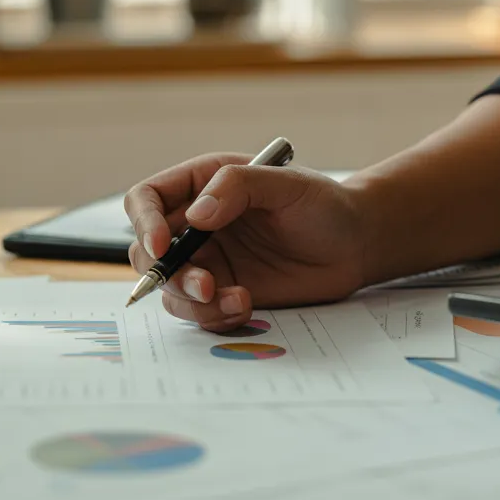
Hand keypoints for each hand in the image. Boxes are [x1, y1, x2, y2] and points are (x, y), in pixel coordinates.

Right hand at [124, 154, 370, 330]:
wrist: (355, 245)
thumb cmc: (324, 204)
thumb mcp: (287, 184)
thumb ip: (239, 186)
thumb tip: (196, 215)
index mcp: (204, 184)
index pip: (147, 198)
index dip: (144, 222)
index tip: (163, 245)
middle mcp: (197, 223)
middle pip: (148, 250)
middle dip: (167, 273)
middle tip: (206, 285)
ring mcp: (209, 261)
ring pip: (170, 288)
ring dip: (192, 301)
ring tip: (237, 299)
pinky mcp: (224, 292)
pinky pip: (198, 311)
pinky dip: (214, 316)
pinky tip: (246, 306)